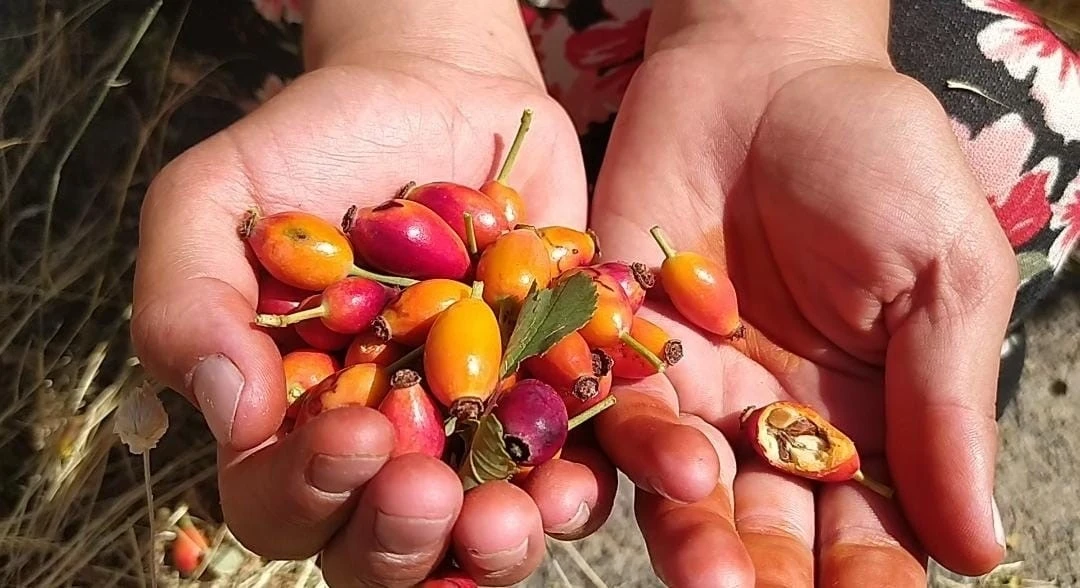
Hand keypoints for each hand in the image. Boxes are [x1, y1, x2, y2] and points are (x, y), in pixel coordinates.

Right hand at [130, 3, 614, 584]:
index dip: (308, 492)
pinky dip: (574, 491)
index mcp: (288, 419)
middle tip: (426, 490)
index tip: (353, 431)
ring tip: (513, 513)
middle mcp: (383, 447)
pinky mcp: (548, 402)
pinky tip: (573, 476)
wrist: (435, 92)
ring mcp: (470, 432)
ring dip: (494, 546)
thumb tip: (230, 416)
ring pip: (476, 538)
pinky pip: (570, 474)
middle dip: (401, 538)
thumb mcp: (217, 198)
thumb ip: (189, 302)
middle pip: (378, 549)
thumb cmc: (315, 144)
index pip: (281, 501)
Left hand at [589, 2, 1016, 584]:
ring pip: (687, 489)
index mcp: (867, 416)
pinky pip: (611, 413)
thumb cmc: (878, 159)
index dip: (871, 574)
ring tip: (712, 573)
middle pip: (771, 526)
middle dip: (772, 573)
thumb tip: (982, 549)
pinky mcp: (619, 344)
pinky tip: (651, 468)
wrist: (765, 71)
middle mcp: (773, 418)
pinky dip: (623, 449)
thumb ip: (948, 403)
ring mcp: (693, 386)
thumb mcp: (942, 272)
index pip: (872, 526)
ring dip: (696, 536)